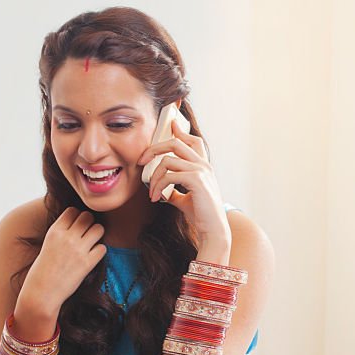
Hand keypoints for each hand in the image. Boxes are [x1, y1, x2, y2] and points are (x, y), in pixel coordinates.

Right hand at [18, 208, 106, 316]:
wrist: (42, 293)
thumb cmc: (43, 270)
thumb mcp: (48, 244)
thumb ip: (62, 233)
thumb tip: (79, 222)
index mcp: (54, 231)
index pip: (73, 211)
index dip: (77, 217)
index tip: (76, 227)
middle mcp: (66, 237)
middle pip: (88, 216)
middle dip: (89, 223)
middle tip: (86, 235)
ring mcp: (78, 250)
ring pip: (99, 229)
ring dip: (97, 235)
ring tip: (91, 244)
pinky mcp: (87, 263)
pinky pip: (103, 248)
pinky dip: (99, 252)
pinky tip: (92, 257)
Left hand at [136, 120, 231, 250]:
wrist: (213, 230)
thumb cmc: (201, 216)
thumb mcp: (185, 200)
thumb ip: (175, 191)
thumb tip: (163, 191)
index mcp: (204, 167)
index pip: (193, 140)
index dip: (181, 131)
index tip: (171, 124)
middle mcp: (204, 165)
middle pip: (176, 143)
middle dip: (154, 148)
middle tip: (141, 160)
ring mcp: (201, 171)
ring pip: (168, 159)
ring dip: (154, 176)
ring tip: (151, 192)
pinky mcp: (196, 180)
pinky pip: (169, 175)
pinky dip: (158, 186)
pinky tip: (156, 198)